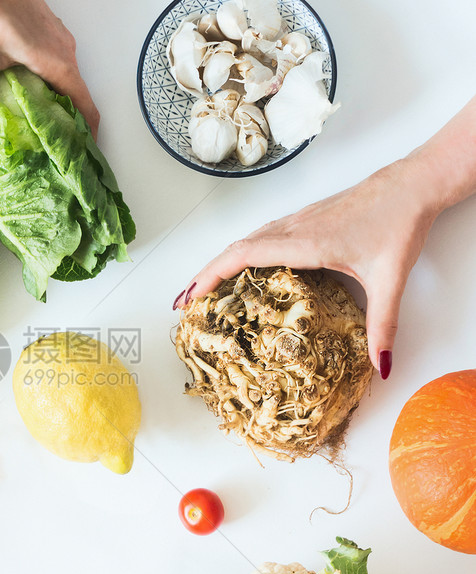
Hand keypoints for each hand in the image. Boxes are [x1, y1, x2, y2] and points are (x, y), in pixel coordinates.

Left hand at [0, 0, 98, 161]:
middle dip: (65, 130)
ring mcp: (55, 41)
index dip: (87, 141)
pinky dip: (41, 88)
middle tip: (49, 157)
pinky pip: (50, 67)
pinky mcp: (41, 32)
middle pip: (75, 101)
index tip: (79, 163)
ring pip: (62, 83)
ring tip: (32, 134)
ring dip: (51, 108)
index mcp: (60, 66)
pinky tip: (17, 97)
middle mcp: (64, 54)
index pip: (88, 112)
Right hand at [176, 159, 440, 378]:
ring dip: (219, 262)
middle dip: (204, 275)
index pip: (243, 255)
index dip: (212, 275)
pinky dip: (239, 253)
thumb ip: (383, 324)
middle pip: (234, 249)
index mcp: (305, 242)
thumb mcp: (390, 278)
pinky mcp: (304, 219)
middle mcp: (294, 228)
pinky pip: (260, 236)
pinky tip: (241, 267)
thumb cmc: (399, 222)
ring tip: (202, 287)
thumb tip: (381, 365)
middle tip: (183, 302)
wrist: (413, 184)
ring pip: (245, 240)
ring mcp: (296, 221)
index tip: (190, 296)